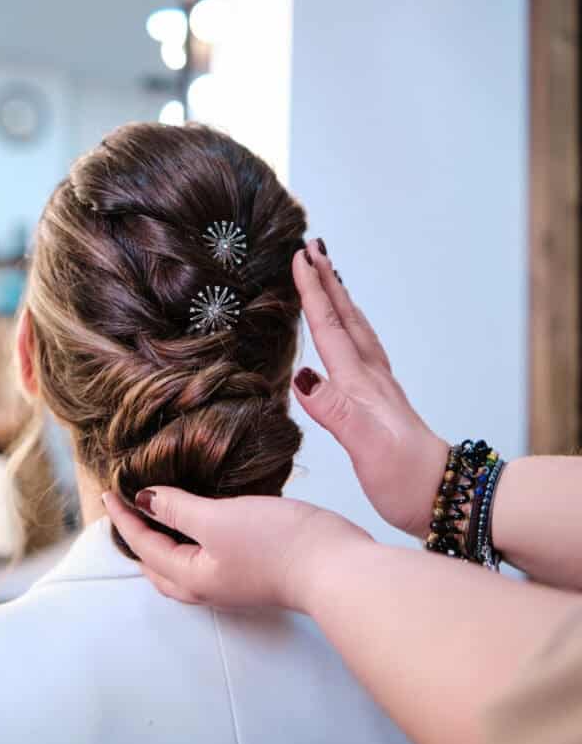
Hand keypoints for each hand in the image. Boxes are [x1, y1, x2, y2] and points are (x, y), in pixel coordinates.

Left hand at [104, 486, 370, 612]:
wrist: (336, 569)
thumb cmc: (278, 546)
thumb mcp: (219, 519)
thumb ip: (179, 508)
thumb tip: (145, 500)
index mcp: (192, 577)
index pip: (145, 546)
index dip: (124, 518)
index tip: (109, 492)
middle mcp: (209, 586)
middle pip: (159, 566)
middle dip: (139, 539)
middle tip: (127, 510)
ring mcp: (234, 581)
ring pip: (184, 566)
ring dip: (165, 543)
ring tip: (160, 516)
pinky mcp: (256, 570)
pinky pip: (209, 557)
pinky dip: (194, 541)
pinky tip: (207, 522)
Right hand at [292, 241, 447, 538]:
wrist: (443, 495)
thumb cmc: (405, 477)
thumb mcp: (367, 447)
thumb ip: (336, 411)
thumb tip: (304, 376)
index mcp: (360, 384)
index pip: (330, 328)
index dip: (313, 292)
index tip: (300, 256)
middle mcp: (370, 378)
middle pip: (345, 318)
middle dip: (326, 281)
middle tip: (312, 247)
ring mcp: (378, 388)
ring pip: (355, 330)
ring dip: (339, 300)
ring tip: (327, 276)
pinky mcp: (380, 402)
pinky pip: (361, 349)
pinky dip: (349, 328)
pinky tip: (346, 333)